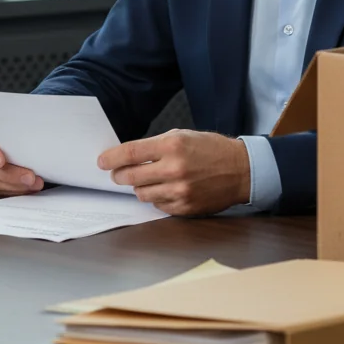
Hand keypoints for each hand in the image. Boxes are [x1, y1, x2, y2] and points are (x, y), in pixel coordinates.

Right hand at [0, 119, 42, 195]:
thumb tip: (35, 126)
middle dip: (9, 175)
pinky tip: (24, 188)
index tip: (2, 161)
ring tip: (32, 184)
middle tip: (30, 178)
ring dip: (12, 185)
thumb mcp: (11, 116)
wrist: (5, 129)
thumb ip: (16, 122)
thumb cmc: (10, 122)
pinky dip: (9, 190)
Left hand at [97, 129, 250, 215]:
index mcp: (172, 145)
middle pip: (130, 177)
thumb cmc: (211, 149)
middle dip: (120, 175)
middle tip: (118, 173)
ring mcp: (180, 191)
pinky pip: (157, 205)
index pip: (130, 153)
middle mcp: (174, 169)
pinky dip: (156, 197)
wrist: (241, 170)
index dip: (111, 158)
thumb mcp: (183, 135)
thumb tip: (128, 156)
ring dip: (139, 187)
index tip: (102, 161)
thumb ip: (155, 146)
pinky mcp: (185, 208)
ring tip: (147, 180)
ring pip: (141, 193)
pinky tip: (164, 189)